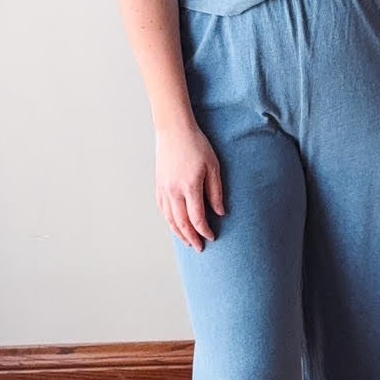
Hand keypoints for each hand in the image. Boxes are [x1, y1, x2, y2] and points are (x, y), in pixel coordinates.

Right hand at [155, 119, 225, 251]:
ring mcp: (164, 189)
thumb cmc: (197, 145)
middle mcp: (174, 191)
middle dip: (191, 238)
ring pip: (169, 219)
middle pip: (181, 223)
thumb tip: (220, 212)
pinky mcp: (159, 185)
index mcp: (189, 187)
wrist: (174, 130)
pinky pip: (162, 209)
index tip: (212, 236)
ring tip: (187, 242)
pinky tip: (175, 225)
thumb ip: (216, 192)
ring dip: (178, 233)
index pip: (197, 218)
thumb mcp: (213, 167)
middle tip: (199, 248)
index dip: (205, 231)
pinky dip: (169, 221)